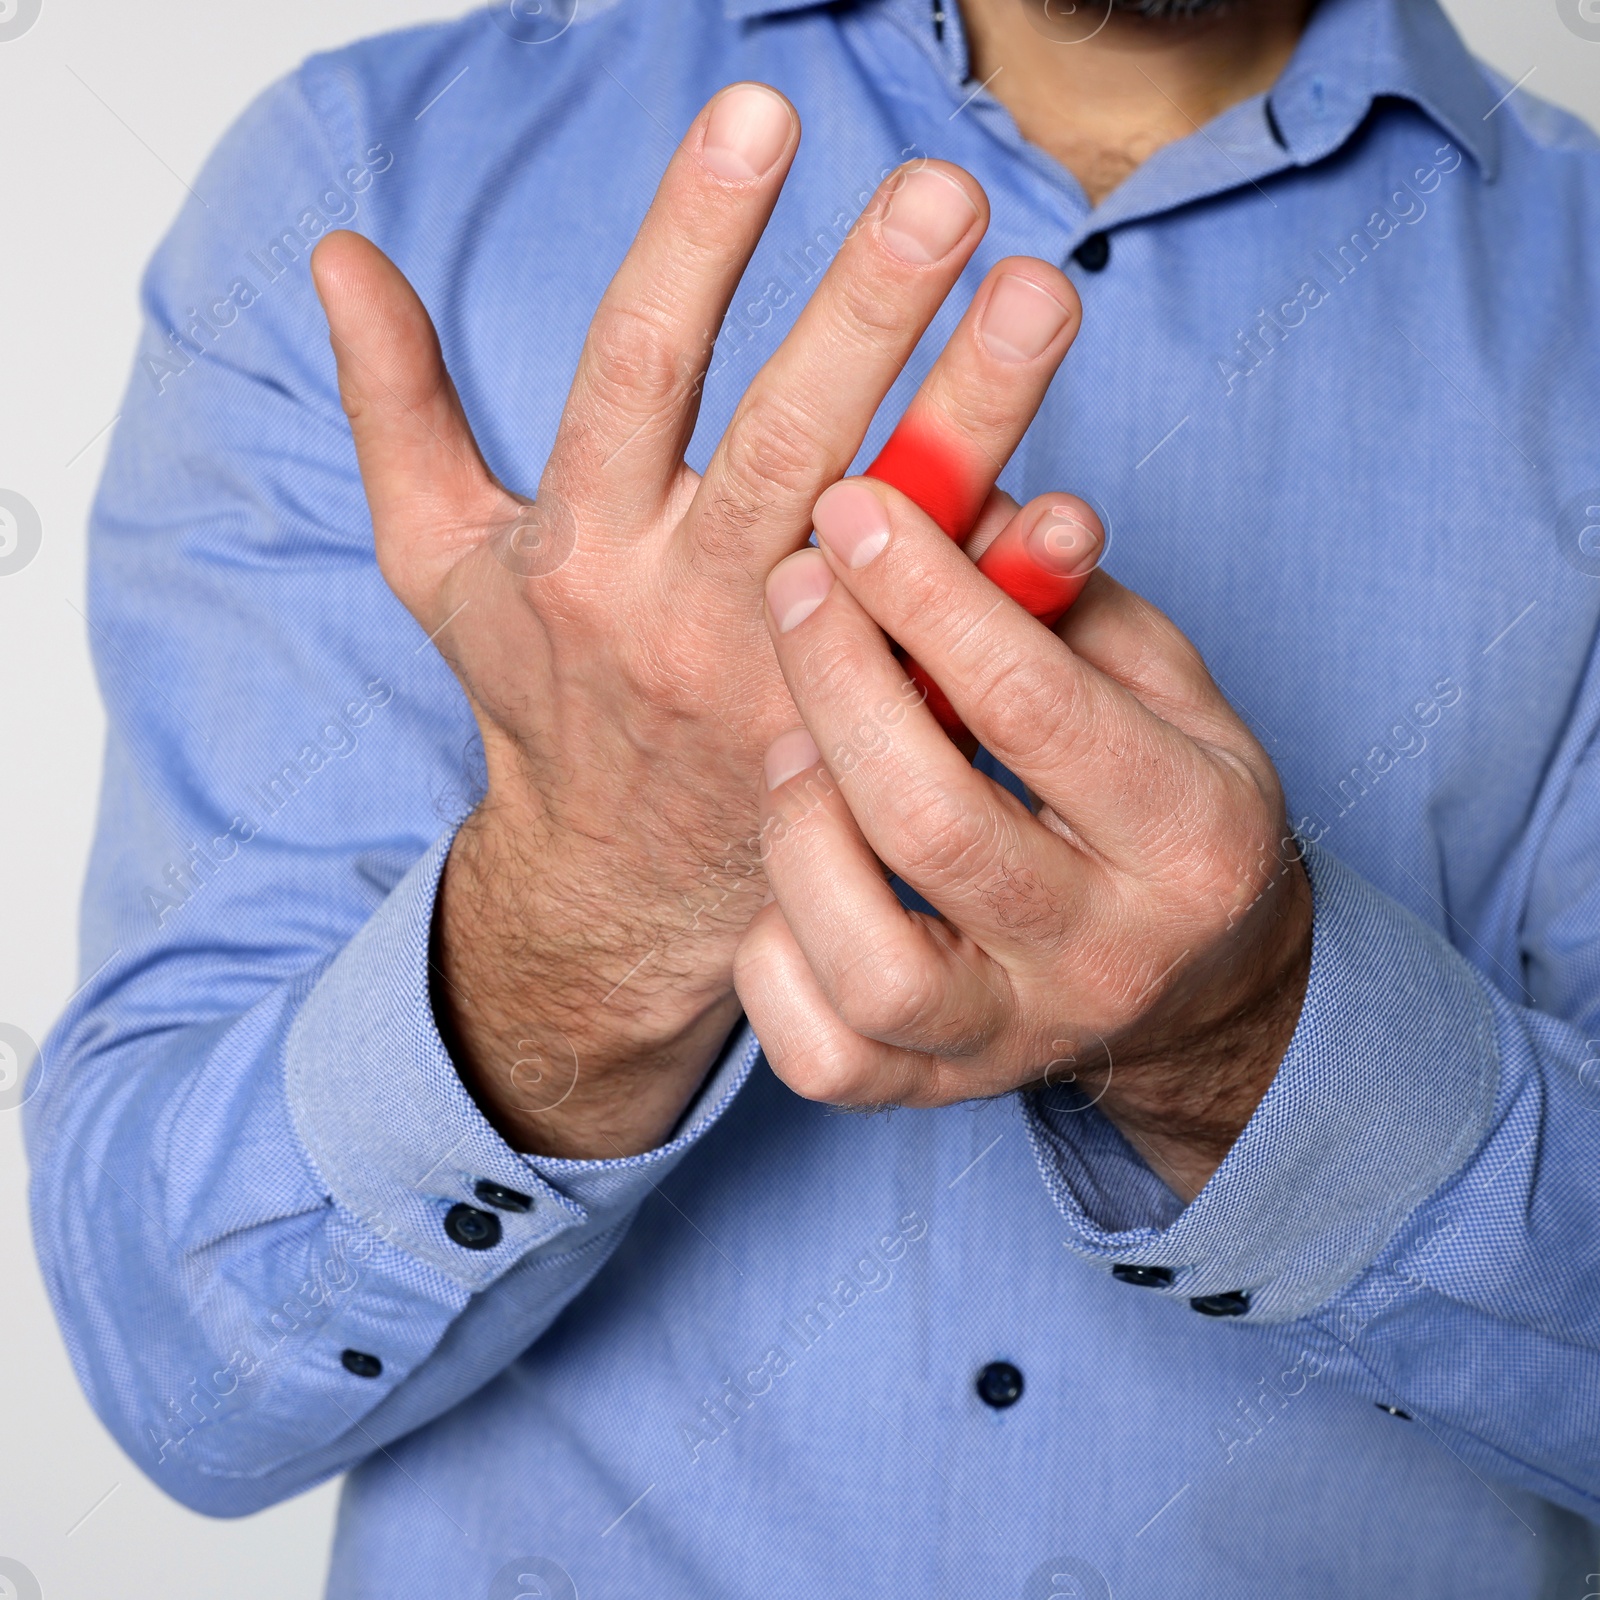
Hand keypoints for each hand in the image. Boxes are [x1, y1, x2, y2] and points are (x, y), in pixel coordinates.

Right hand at [310, 84, 1084, 1157]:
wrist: (618, 886)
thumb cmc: (546, 701)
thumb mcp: (440, 568)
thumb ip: (395, 410)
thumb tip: (336, 258)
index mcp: (584, 545)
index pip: (634, 368)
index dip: (691, 239)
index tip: (757, 113)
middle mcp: (685, 606)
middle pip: (777, 443)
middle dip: (861, 313)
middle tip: (942, 196)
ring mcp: (782, 678)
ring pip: (876, 539)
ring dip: (966, 417)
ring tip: (1040, 295)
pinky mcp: (858, 738)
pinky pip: (940, 660)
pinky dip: (1007, 589)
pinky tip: (1075, 517)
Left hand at [736, 478, 1313, 1200]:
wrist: (1197, 989)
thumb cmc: (1164, 804)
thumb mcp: (1162, 688)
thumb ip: (1071, 601)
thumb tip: (980, 497)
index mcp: (1190, 837)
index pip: (1033, 703)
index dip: (927, 594)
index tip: (852, 510)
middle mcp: (1106, 955)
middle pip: (932, 825)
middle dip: (838, 681)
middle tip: (792, 584)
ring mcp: (1016, 1039)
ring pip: (869, 964)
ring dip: (802, 827)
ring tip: (789, 742)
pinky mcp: (938, 1090)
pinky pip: (821, 1055)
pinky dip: (773, 961)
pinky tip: (792, 873)